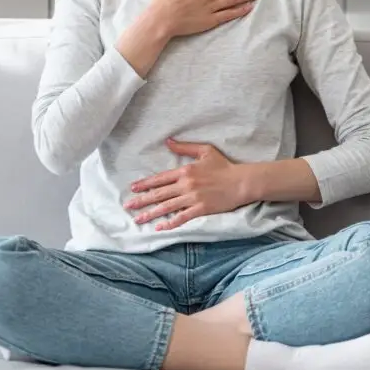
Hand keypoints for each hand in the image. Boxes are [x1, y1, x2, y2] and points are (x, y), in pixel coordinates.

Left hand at [124, 138, 249, 230]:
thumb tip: (168, 141)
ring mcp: (192, 198)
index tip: (133, 188)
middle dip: (142, 200)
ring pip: (167, 207)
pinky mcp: (200, 209)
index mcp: (185, 171)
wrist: (241, 181)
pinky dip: (170, 224)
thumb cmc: (224, 166)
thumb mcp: (204, 151)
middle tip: (128, 206)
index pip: (160, 178)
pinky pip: (182, 218)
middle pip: (159, 194)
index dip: (145, 184)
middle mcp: (186, 185)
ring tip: (138, 219)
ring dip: (151, 213)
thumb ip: (185, 147)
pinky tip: (160, 228)